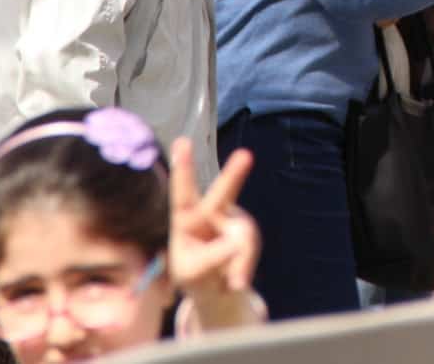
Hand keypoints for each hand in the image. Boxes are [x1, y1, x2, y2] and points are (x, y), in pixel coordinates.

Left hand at [169, 139, 261, 317]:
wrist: (218, 291)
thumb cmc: (195, 276)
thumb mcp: (192, 273)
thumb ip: (210, 258)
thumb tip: (235, 243)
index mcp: (185, 219)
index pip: (183, 192)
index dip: (183, 168)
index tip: (182, 142)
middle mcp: (210, 212)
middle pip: (224, 192)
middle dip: (235, 174)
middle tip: (245, 155)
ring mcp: (232, 220)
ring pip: (244, 235)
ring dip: (240, 261)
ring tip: (230, 281)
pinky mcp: (247, 231)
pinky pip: (251, 249)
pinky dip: (244, 268)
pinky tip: (235, 281)